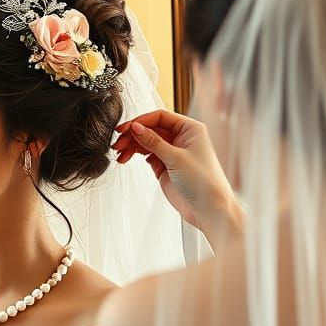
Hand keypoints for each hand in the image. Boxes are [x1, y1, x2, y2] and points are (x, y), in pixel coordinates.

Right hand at [114, 110, 242, 247]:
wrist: (207, 208)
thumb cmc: (203, 181)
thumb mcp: (176, 158)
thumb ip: (153, 141)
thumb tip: (136, 127)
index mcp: (190, 129)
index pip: (160, 117)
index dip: (141, 121)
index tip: (125, 129)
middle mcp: (181, 138)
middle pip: (151, 129)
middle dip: (133, 135)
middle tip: (118, 142)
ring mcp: (172, 151)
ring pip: (147, 141)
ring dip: (132, 145)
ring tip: (119, 152)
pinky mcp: (165, 165)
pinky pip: (147, 154)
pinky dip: (135, 155)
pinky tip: (126, 158)